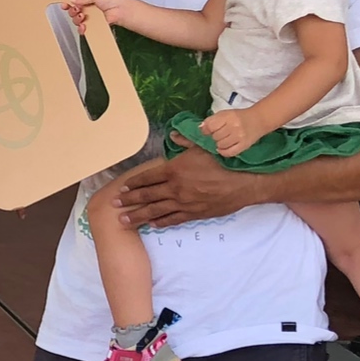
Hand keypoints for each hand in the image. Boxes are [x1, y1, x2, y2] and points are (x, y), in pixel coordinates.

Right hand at [63, 0, 128, 27]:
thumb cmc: (113, 1)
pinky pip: (83, 30)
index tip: (65, 4)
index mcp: (89, 0)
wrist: (121, 11)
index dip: (69, 4)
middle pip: (73, 12)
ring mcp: (91, 19)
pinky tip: (83, 26)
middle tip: (76, 10)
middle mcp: (89, 10)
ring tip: (82, 16)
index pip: (75, 2)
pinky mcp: (94, 27)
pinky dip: (81, 29)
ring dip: (76, 19)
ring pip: (77, 21)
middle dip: (72, 11)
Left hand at [112, 133, 262, 228]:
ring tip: (123, 220)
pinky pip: (173, 219)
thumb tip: (172, 136)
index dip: (133, 183)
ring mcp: (184, 203)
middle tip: (114, 205)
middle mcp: (175, 188)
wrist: (244, 183)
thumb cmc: (224, 161)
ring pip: (155, 211)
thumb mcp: (204, 146)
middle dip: (129, 200)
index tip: (122, 188)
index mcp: (175, 170)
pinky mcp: (194, 214)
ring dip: (138, 216)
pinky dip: (160, 222)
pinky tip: (151, 224)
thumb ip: (185, 142)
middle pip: (147, 196)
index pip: (148, 178)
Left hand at [200, 109, 259, 156]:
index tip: (208, 130)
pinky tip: (224, 147)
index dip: (206, 130)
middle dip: (215, 136)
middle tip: (221, 133)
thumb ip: (212, 120)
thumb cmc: (239, 117)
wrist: (259, 120)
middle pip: (215, 136)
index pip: (210, 126)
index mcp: (228, 116)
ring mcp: (240, 137)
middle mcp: (234, 127)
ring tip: (224, 139)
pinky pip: (229, 153)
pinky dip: (223, 151)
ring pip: (220, 145)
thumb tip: (200, 128)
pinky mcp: (244, 145)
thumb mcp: (225, 114)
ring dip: (219, 143)